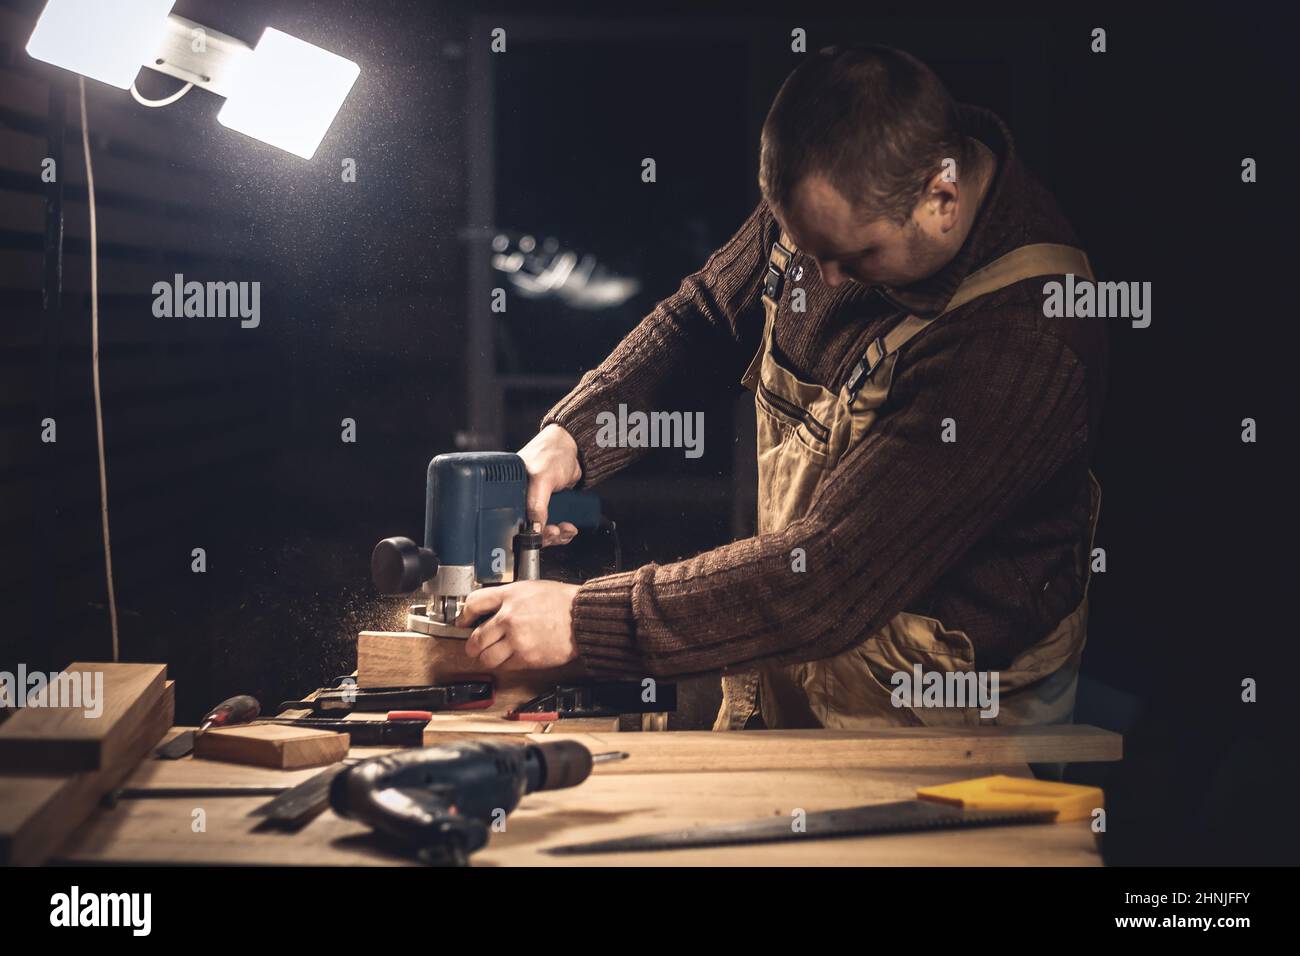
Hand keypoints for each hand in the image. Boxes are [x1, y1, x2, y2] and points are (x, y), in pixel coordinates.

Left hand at [456, 580, 580, 669]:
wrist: (583, 618)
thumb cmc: (562, 602)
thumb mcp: (530, 588)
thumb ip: (508, 598)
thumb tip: (490, 609)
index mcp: (510, 596)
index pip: (474, 604)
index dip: (464, 615)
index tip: (463, 622)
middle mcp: (509, 618)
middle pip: (475, 637)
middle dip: (472, 645)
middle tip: (474, 646)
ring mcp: (517, 639)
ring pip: (486, 657)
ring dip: (486, 658)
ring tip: (491, 655)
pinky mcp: (526, 658)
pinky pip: (505, 666)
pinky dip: (505, 664)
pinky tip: (510, 657)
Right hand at [517, 424, 581, 546]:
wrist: (572, 448)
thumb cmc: (551, 453)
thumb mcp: (542, 478)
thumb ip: (536, 503)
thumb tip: (533, 526)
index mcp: (511, 494)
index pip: (514, 523)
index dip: (529, 534)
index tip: (543, 533)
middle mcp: (521, 501)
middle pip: (529, 531)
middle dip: (546, 536)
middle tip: (557, 531)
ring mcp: (536, 505)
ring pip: (543, 531)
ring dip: (557, 535)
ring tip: (567, 528)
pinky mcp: (549, 508)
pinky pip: (553, 527)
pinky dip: (563, 531)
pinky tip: (569, 527)